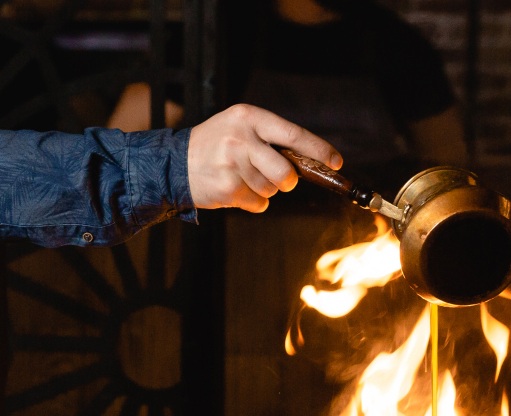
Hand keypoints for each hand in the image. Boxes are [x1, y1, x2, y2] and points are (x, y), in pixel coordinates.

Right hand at [187, 104, 340, 212]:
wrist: (174, 164)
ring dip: (264, 190)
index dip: (319, 151)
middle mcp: (241, 138)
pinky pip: (258, 203)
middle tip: (280, 179)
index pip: (294, 135)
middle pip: (286, 172)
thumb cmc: (215, 146)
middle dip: (288, 181)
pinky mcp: (227, 189)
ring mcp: (233, 164)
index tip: (336, 163)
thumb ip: (270, 139)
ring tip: (242, 178)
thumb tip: (309, 162)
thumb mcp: (239, 127)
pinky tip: (234, 190)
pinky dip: (252, 202)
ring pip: (272, 189)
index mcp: (249, 117)